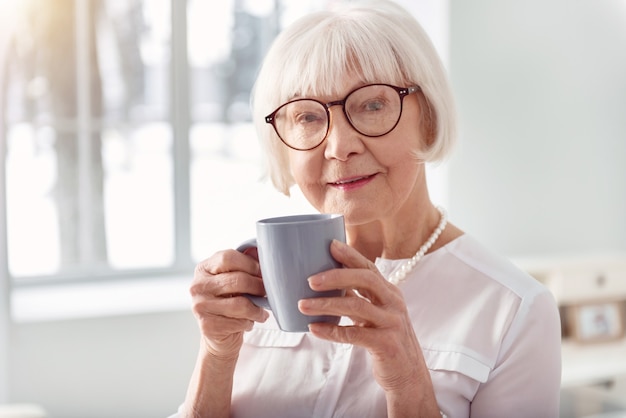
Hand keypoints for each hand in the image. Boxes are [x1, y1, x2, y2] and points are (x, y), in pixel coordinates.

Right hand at [190, 248, 268, 358]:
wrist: (218, 334)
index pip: (228, 258)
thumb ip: (244, 265)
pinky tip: (249, 322)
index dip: (250, 264)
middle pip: (237, 280)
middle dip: (258, 286)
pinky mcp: (207, 326)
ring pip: (240, 304)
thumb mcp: (233, 280)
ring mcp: (200, 306)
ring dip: (257, 308)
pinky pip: (238, 321)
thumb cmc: (229, 302)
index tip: (263, 272)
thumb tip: (259, 252)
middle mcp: (198, 286)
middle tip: (268, 292)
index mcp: (204, 269)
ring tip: (261, 311)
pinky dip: (249, 322)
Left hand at [298, 240, 437, 413]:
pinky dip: (332, 331)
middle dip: (336, 276)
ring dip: (326, 304)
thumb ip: (358, 298)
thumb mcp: (375, 315)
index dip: (350, 255)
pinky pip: (354, 334)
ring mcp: (392, 323)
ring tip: (303, 305)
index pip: (369, 267)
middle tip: (310, 280)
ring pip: (356, 306)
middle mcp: (394, 303)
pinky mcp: (386, 344)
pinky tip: (314, 329)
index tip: (330, 245)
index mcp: (390, 292)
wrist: (408, 376)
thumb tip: (326, 282)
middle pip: (365, 280)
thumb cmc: (386, 341)